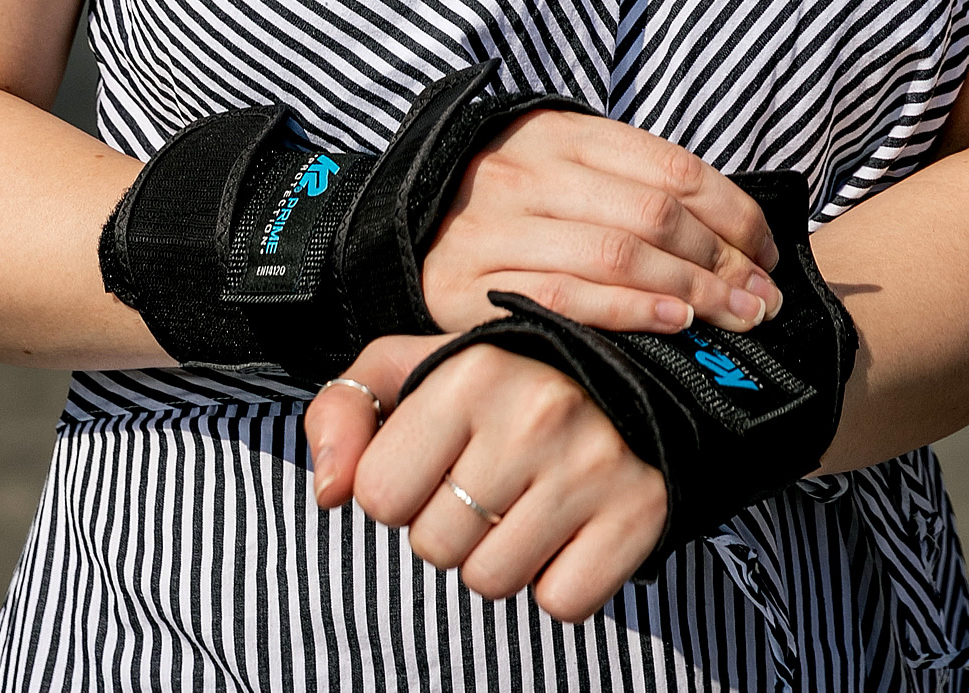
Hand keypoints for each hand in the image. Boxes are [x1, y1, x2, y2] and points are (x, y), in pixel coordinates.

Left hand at [304, 335, 667, 622]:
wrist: (627, 382)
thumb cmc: (501, 382)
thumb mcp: (408, 367)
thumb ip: (344, 412)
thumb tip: (329, 494)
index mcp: (469, 375)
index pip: (378, 496)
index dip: (399, 491)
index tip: (436, 463)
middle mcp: (535, 415)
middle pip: (433, 547)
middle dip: (449, 527)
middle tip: (487, 484)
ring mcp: (593, 466)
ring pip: (491, 581)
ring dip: (497, 558)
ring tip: (524, 505)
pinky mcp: (640, 513)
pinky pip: (561, 603)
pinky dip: (556, 582)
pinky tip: (566, 530)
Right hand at [423, 109, 782, 333]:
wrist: (403, 234)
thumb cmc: (501, 213)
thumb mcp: (560, 173)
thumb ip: (628, 189)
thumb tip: (731, 236)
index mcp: (560, 136)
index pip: (672, 170)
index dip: (735, 215)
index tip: (768, 254)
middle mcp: (528, 176)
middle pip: (654, 215)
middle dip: (724, 261)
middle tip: (761, 300)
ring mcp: (495, 230)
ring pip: (617, 254)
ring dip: (693, 290)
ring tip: (737, 317)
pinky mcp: (469, 287)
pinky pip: (565, 297)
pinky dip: (629, 311)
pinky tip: (675, 323)